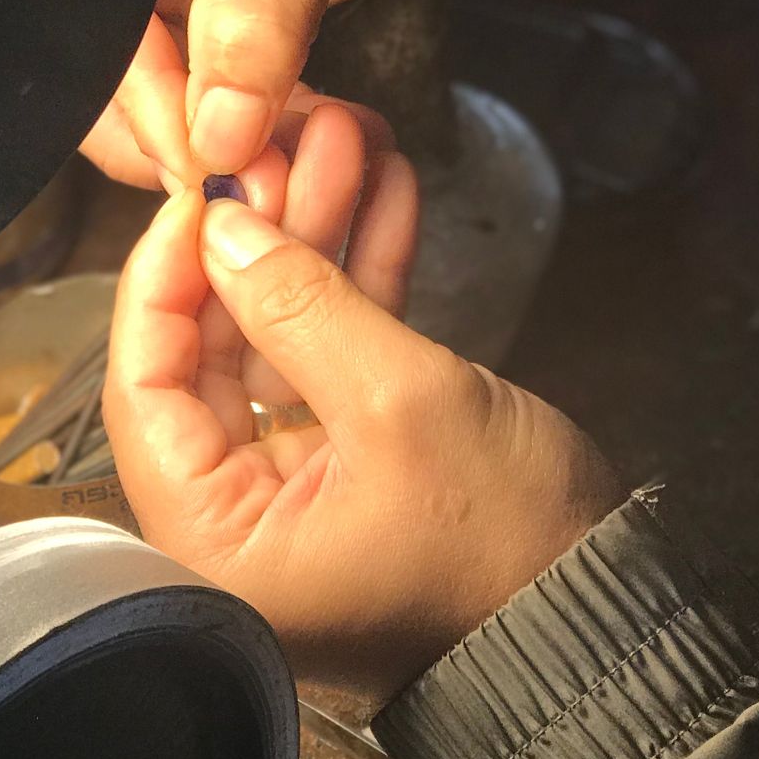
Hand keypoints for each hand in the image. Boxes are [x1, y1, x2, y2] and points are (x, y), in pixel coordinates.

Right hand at [67, 0, 484, 186]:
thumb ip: (255, 17)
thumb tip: (214, 139)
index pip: (74, 6)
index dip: (134, 94)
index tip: (200, 162)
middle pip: (95, 56)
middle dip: (167, 128)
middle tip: (243, 185)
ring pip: (151, 79)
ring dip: (210, 135)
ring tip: (279, 173)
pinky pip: (203, 77)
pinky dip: (242, 117)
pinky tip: (287, 146)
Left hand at [106, 104, 622, 702]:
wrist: (612, 617)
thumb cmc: (505, 547)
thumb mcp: (398, 404)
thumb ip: (302, 306)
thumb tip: (224, 226)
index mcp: (215, 548)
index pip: (146, 390)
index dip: (165, 281)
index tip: (198, 194)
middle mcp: (239, 525)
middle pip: (214, 354)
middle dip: (259, 238)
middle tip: (286, 143)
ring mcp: (301, 489)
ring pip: (281, 341)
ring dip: (318, 240)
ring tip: (348, 140)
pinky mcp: (358, 464)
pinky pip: (338, 360)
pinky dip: (362, 283)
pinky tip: (385, 194)